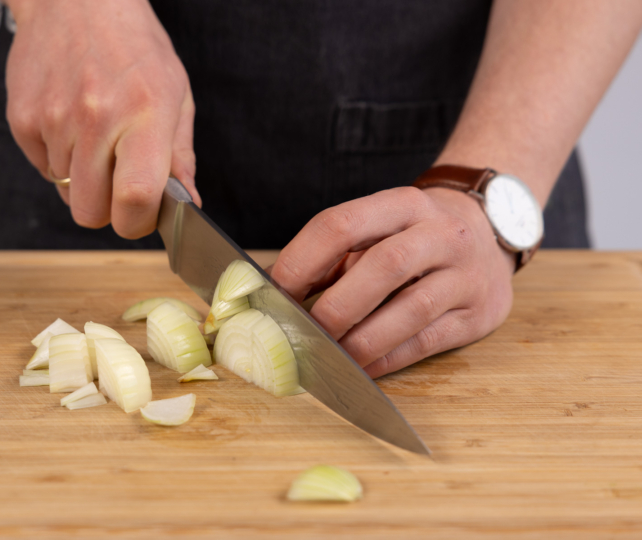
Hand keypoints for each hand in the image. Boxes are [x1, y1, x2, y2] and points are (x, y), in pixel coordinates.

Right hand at [5, 0, 199, 237]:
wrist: (75, 0)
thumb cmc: (135, 48)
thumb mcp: (175, 95)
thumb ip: (181, 156)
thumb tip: (189, 204)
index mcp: (144, 115)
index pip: (135, 199)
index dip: (137, 223)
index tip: (141, 216)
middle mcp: (96, 119)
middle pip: (90, 213)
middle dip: (107, 210)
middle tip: (117, 182)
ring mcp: (54, 119)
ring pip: (66, 193)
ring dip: (83, 179)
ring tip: (95, 136)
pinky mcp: (22, 119)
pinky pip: (43, 168)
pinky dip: (58, 159)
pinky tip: (71, 123)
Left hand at [271, 186, 515, 377]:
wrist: (490, 232)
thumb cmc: (414, 236)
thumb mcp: (375, 231)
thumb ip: (326, 258)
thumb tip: (266, 287)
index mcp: (402, 205)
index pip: (341, 224)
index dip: (301, 261)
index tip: (275, 294)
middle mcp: (439, 233)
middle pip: (384, 266)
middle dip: (335, 307)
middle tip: (303, 333)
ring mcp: (464, 274)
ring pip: (410, 310)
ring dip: (362, 340)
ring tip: (328, 358)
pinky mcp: (478, 313)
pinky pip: (427, 341)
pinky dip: (387, 359)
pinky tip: (360, 368)